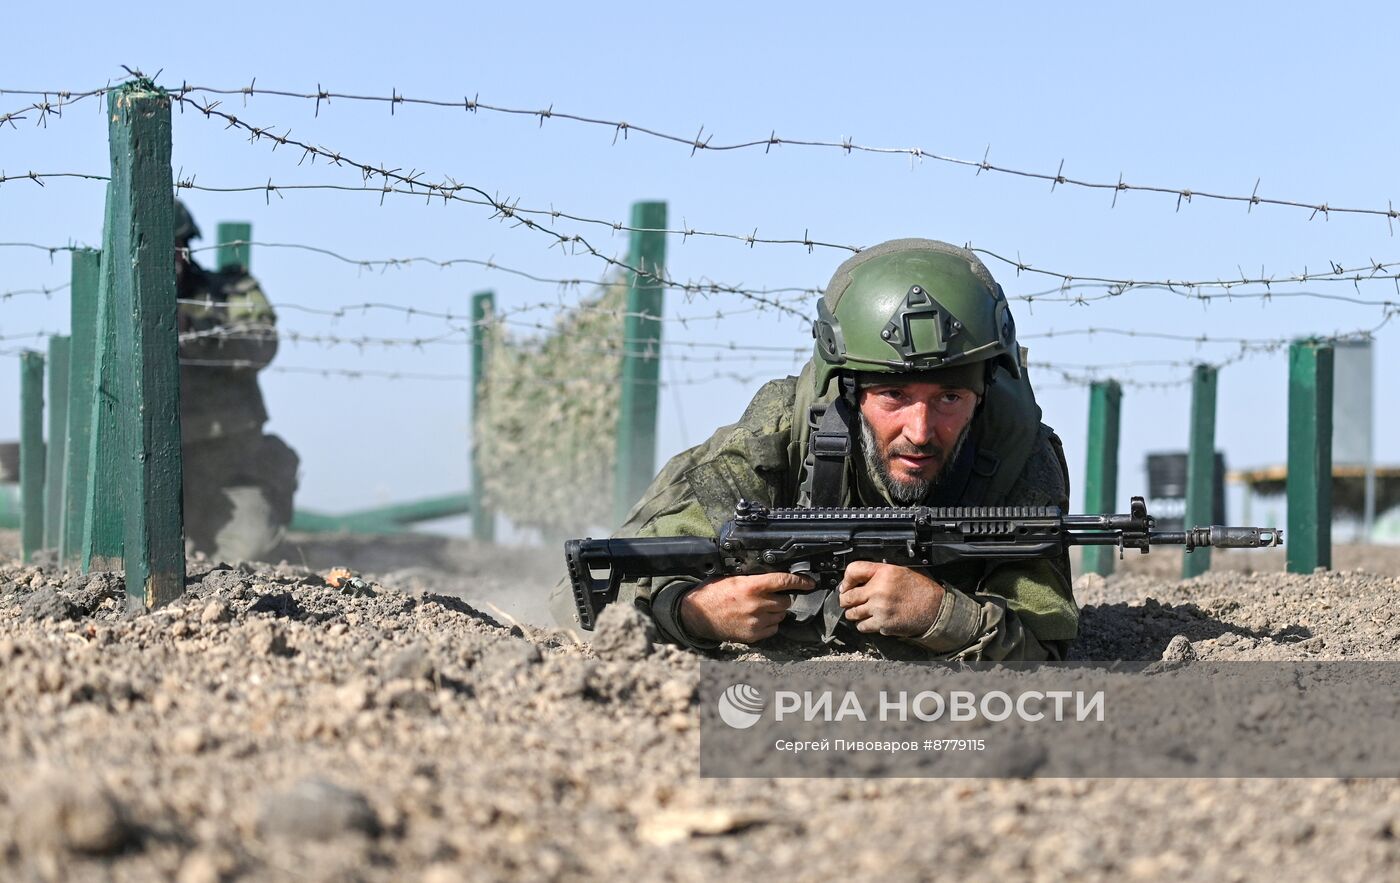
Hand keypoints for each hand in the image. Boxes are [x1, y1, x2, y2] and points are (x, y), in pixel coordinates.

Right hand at [679, 572, 813, 643]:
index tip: (809, 582)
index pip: (783, 581)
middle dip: (780, 597)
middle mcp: (756, 605)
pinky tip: (755, 619)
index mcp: (751, 586)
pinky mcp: (753, 636)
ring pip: (781, 615)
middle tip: (768, 596)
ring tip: (758, 608)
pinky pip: (773, 629)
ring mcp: (755, 622)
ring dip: (775, 611)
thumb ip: (754, 578)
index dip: (800, 581)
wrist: (697, 616)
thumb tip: (774, 576)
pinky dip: (769, 624)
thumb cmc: (712, 594)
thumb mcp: (732, 578)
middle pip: (785, 600)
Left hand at [838, 562, 944, 636]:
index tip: (846, 585)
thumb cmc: (921, 590)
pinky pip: (862, 626)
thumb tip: (857, 579)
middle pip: (848, 596)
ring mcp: (880, 608)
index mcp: (884, 572)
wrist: (936, 610)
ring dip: (853, 613)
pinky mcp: (883, 624)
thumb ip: (879, 572)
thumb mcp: (901, 571)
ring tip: (861, 611)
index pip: (853, 571)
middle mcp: (879, 590)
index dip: (846, 579)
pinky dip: (864, 625)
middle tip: (849, 601)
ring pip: (852, 613)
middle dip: (846, 600)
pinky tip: (871, 620)